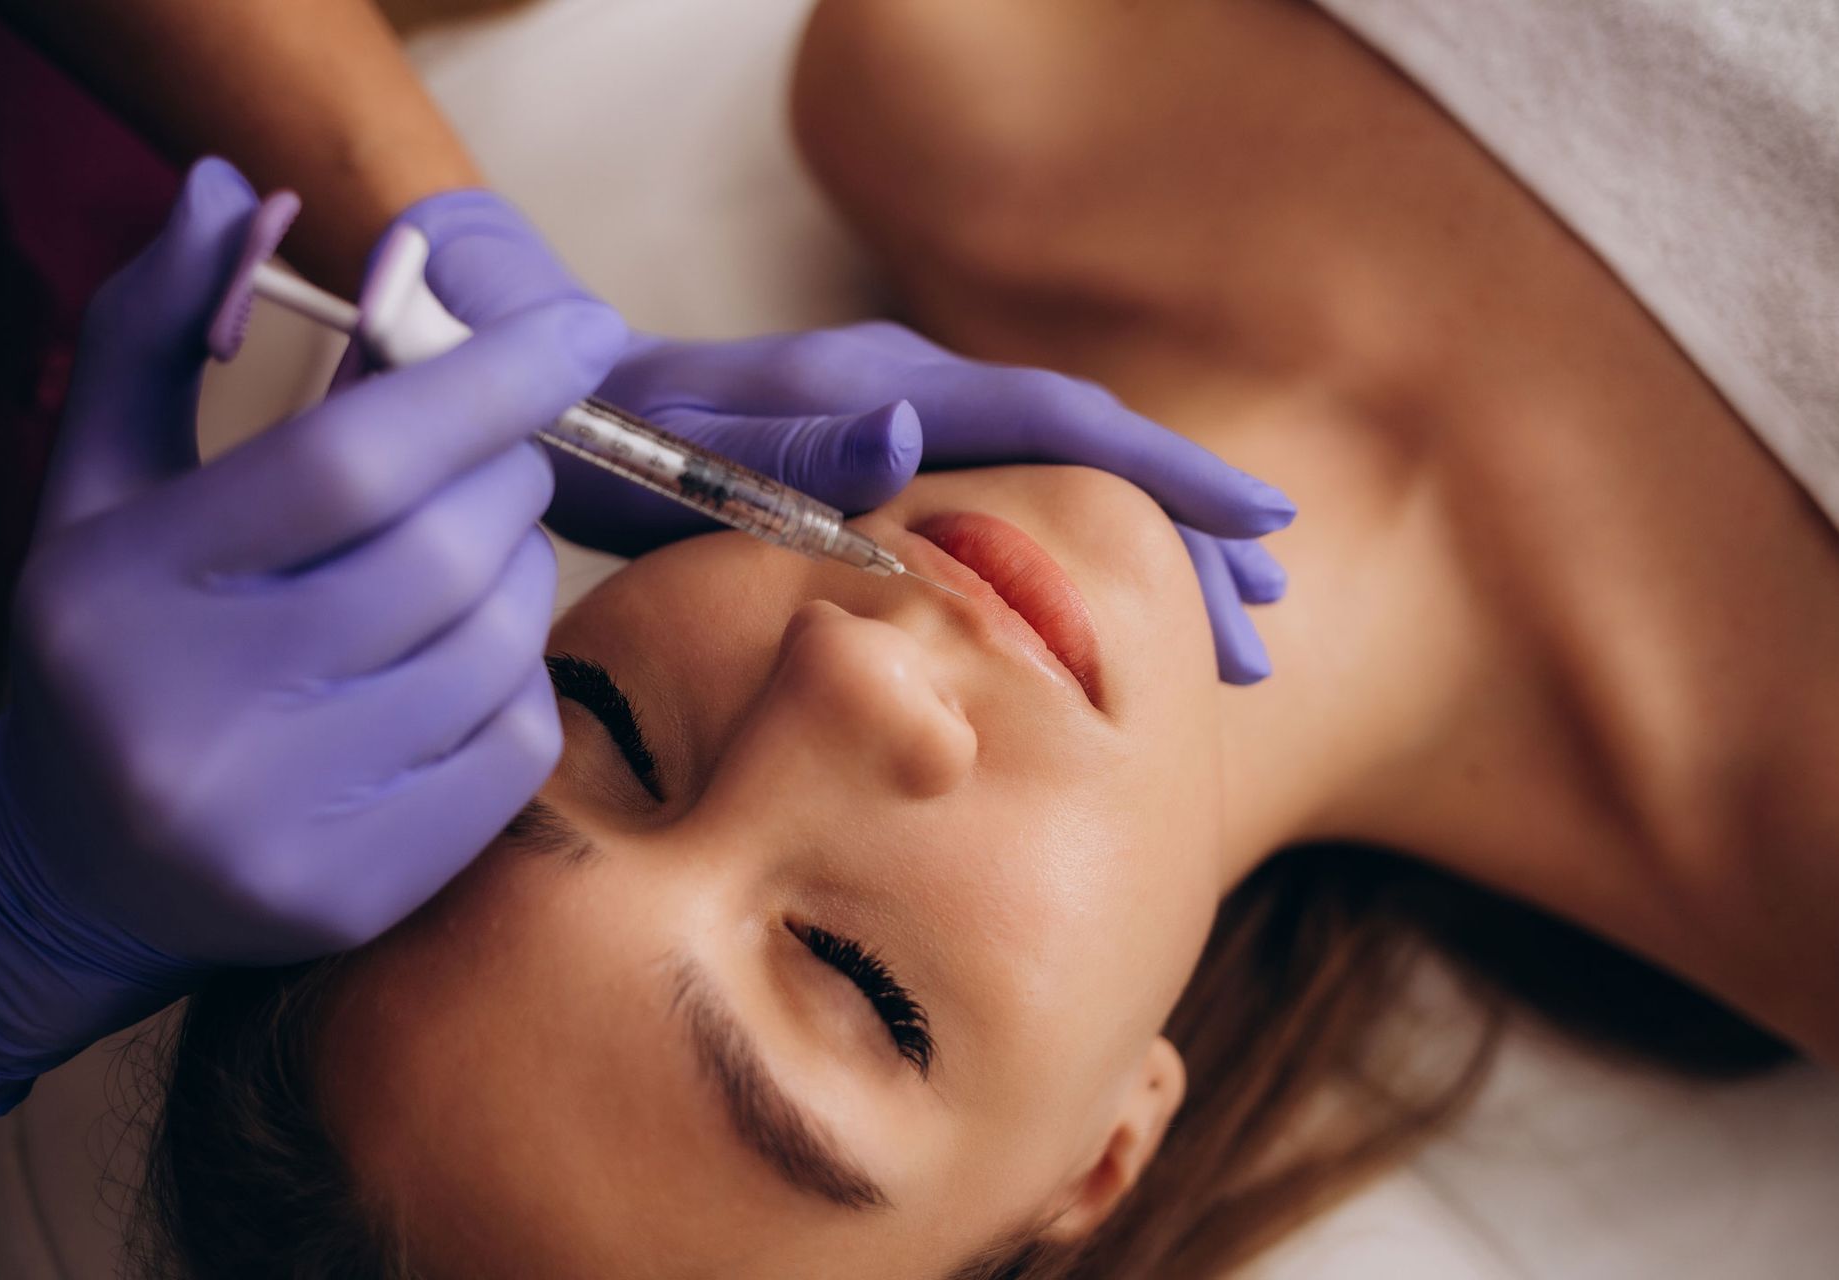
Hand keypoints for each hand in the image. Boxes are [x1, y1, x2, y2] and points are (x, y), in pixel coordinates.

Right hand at [0, 159, 620, 1115]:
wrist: (69, 872)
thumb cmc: (113, 643)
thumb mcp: (100, 482)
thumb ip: (156, 329)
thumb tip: (232, 188)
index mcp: (129, 585)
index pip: (352, 462)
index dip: (487, 383)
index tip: (583, 329)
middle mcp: (196, 711)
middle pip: (447, 554)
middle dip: (508, 483)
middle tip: (495, 468)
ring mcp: (280, 817)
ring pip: (499, 648)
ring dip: (519, 580)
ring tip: (464, 570)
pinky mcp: (355, 892)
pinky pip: (517, 747)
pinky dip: (518, 684)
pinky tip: (455, 672)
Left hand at [581, 326, 1294, 683]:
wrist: (578, 413)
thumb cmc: (626, 448)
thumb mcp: (696, 452)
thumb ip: (800, 444)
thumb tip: (909, 431)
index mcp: (896, 392)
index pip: (1065, 424)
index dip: (1167, 476)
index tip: (1259, 525)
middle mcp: (926, 403)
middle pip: (1091, 468)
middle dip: (1185, 549)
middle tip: (1260, 634)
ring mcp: (918, 439)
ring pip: (1064, 501)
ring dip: (1149, 571)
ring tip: (1230, 644)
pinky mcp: (898, 478)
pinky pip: (1017, 524)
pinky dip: (1078, 574)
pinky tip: (1107, 634)